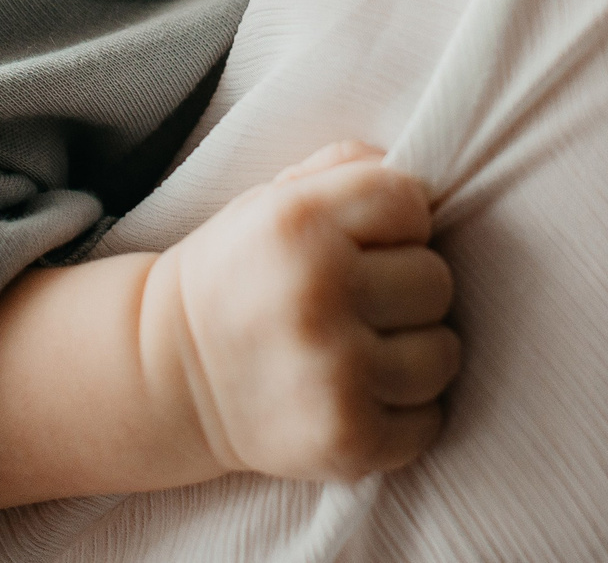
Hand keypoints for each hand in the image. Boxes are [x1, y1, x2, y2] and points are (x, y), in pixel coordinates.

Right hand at [145, 143, 459, 482]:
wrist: (165, 376)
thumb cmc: (239, 275)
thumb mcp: (273, 198)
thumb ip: (345, 167)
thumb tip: (418, 173)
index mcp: (298, 221)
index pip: (411, 202)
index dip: (397, 222)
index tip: (365, 243)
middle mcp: (316, 294)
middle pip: (436, 279)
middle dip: (406, 288)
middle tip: (360, 301)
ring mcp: (332, 373)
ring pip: (442, 353)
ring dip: (413, 353)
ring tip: (364, 350)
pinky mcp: (345, 439)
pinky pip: (429, 421)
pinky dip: (405, 414)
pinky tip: (359, 396)